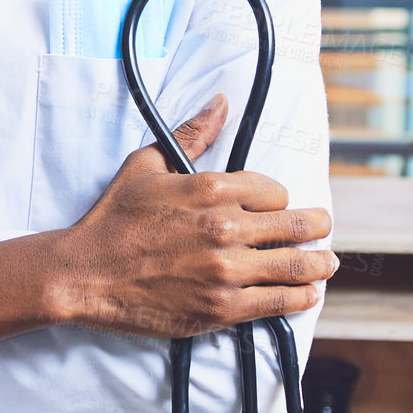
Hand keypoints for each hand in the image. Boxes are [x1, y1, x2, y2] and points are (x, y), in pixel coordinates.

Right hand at [0, 93, 334, 362]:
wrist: (85, 273)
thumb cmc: (113, 219)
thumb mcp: (148, 165)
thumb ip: (191, 134)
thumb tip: (219, 103)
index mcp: (211, 189)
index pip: (274, 191)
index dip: (278, 199)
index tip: (276, 207)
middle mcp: (226, 229)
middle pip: (297, 226)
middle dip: (316, 227)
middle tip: (323, 229)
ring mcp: (227, 271)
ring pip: (297, 266)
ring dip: (319, 264)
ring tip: (326, 264)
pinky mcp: (222, 308)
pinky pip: (279, 302)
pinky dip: (301, 297)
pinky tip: (308, 294)